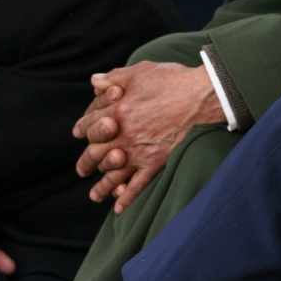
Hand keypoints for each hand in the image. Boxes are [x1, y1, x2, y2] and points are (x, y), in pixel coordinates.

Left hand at [73, 61, 223, 212]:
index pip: (89, 123)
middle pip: (94, 153)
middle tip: (82, 170)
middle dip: (86, 162)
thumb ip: (115, 77)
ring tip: (94, 196)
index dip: (82, 128)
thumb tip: (94, 82)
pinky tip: (119, 209)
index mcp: (116, 110)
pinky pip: (137, 184)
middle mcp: (123, 134)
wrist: (202, 96)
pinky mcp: (156, 162)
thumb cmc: (173, 80)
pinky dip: (127, 198)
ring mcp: (138, 151)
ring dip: (101, 187)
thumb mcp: (140, 71)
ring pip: (113, 174)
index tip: (78, 133)